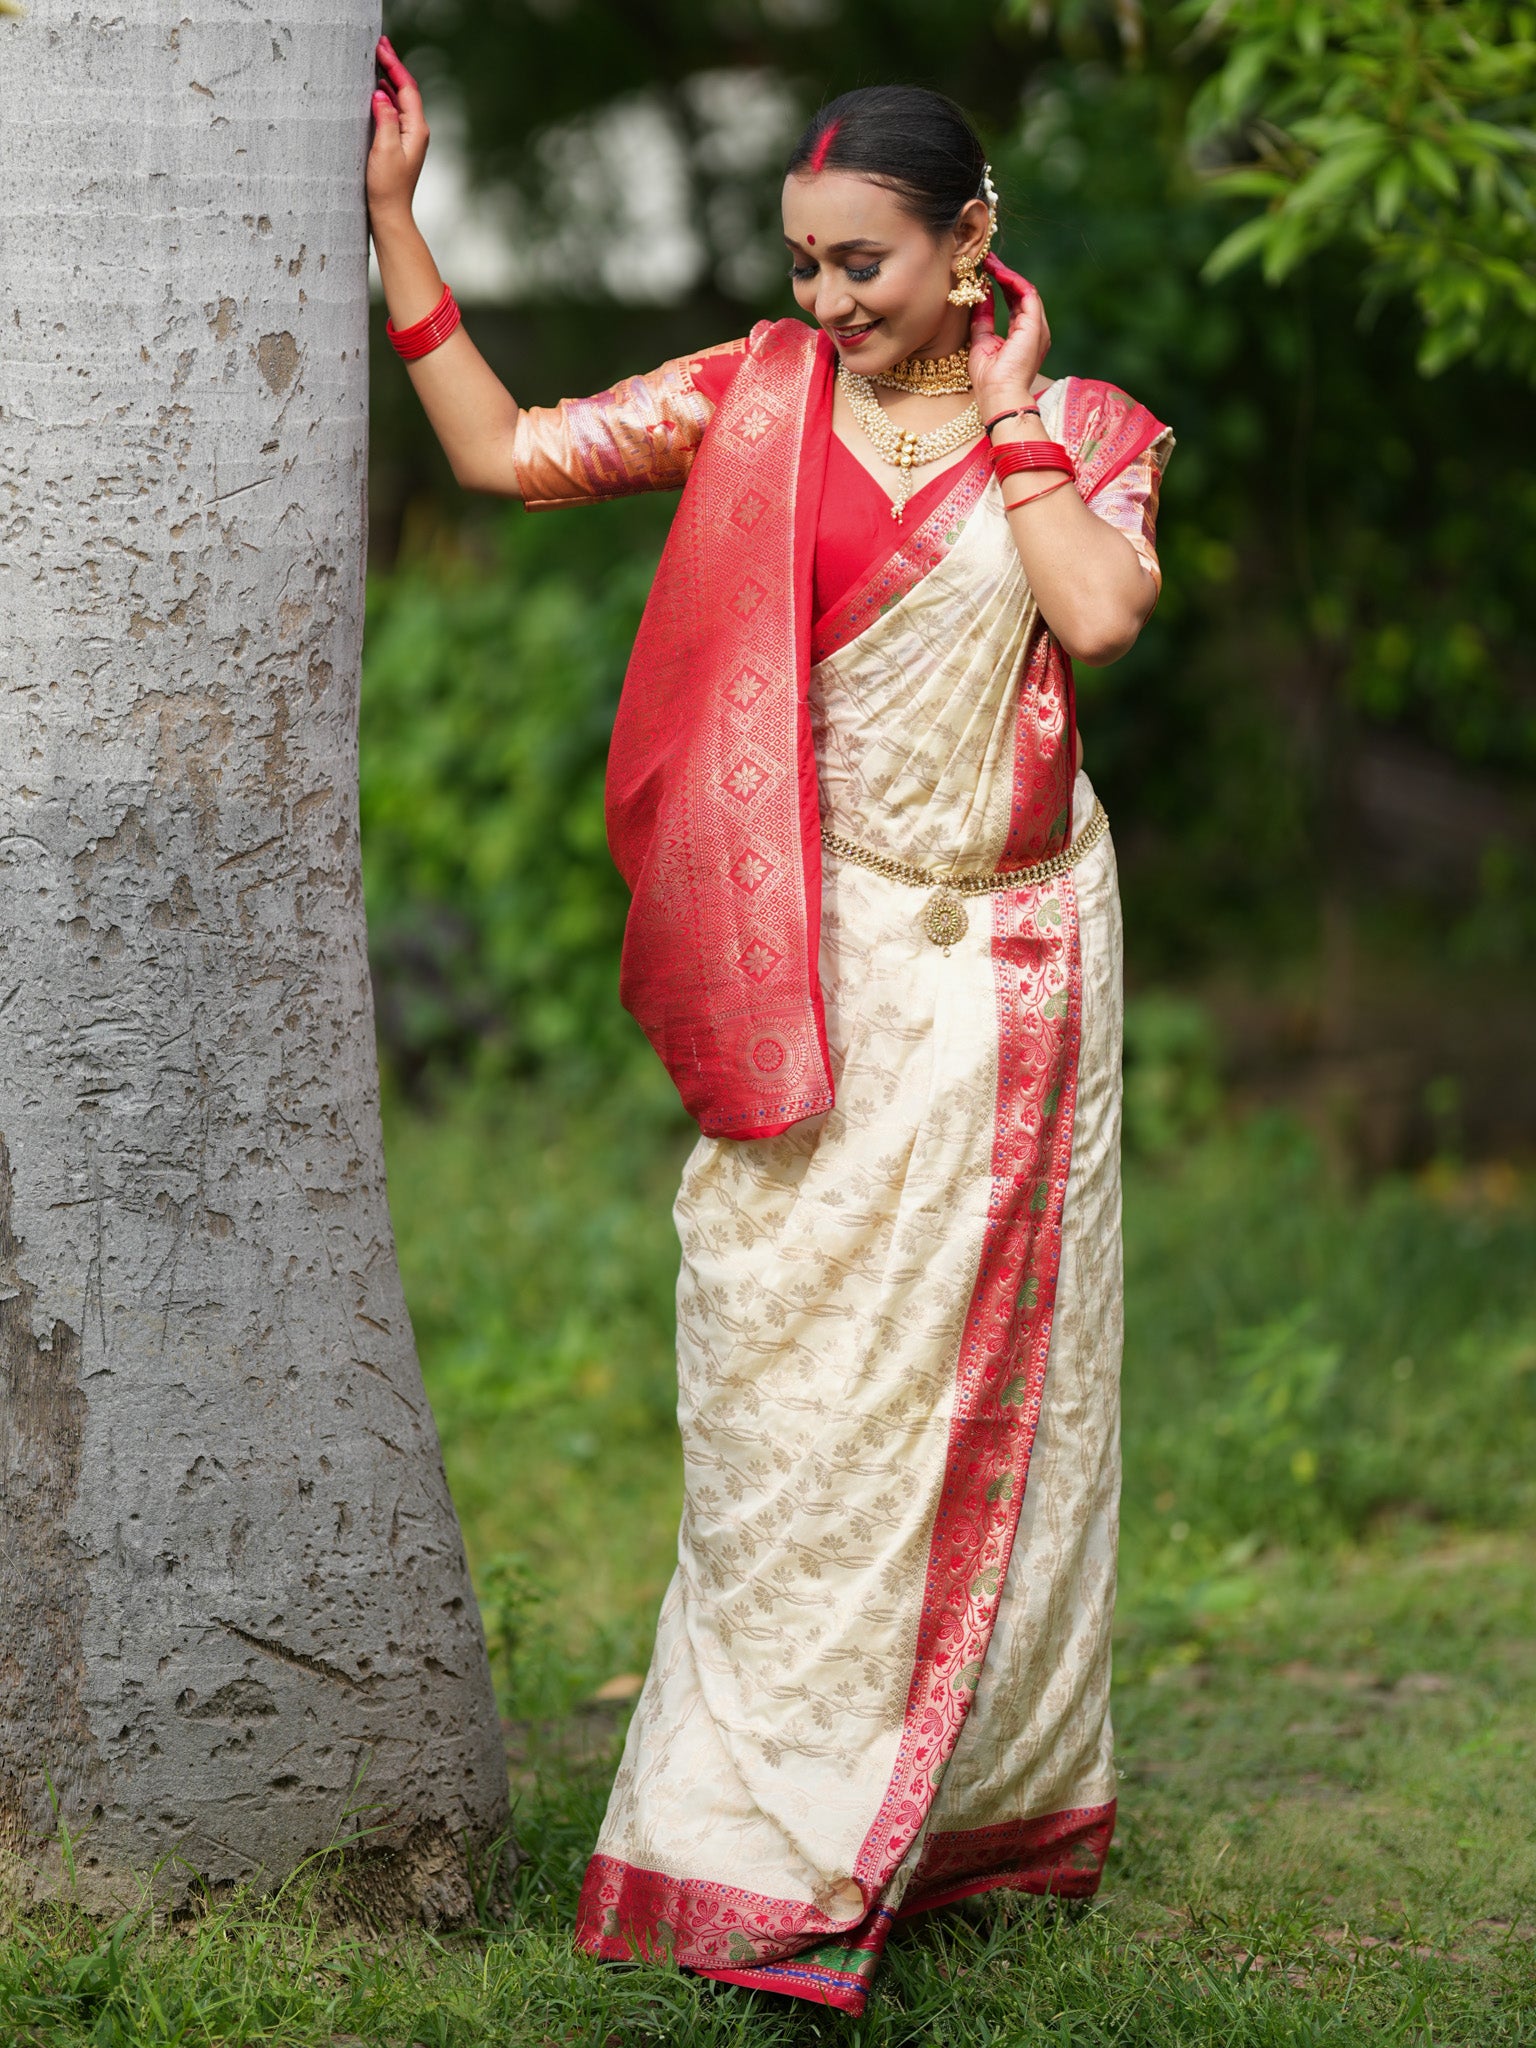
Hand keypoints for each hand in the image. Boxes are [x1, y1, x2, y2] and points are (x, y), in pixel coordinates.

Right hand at [367, 35, 428, 229]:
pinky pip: (393, 113)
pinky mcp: (399, 145)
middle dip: (393, 67)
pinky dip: (385, 97)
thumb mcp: (384, 150)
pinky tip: (376, 90)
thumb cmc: (388, 188)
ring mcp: (408, 138)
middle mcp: (416, 131)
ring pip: (400, 100)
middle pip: (406, 91)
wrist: (390, 215)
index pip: (407, 88)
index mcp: (417, 130)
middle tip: (379, 45)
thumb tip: (380, 94)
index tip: (381, 47)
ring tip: (376, 61)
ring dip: (388, 80)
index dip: (395, 65)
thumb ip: (385, 119)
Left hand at [968, 253, 1050, 419]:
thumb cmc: (989, 380)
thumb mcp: (981, 342)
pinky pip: (1027, 294)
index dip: (1002, 285)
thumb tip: (981, 295)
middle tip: (987, 259)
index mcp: (1023, 336)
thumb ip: (983, 318)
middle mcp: (1035, 331)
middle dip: (1004, 274)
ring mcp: (1037, 328)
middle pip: (1022, 294)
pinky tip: (997, 272)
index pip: (1015, 303)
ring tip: (990, 262)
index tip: (985, 271)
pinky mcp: (1034, 326)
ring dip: (1007, 274)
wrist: (998, 396)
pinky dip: (1013, 281)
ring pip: (1026, 291)